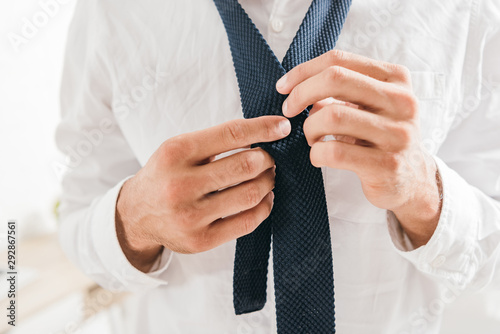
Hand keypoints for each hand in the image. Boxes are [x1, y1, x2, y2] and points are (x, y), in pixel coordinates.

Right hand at [116, 116, 290, 271]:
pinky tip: (264, 198)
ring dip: (268, 182)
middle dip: (268, 159)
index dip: (263, 128)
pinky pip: (247, 222)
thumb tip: (266, 133)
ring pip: (251, 194)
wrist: (136, 214)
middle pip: (246, 165)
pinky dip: (264, 207)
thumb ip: (216, 140)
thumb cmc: (165, 174)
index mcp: (175, 152)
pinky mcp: (199, 240)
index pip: (231, 133)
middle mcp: (180, 184)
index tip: (283, 127)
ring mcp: (189, 215)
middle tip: (271, 158)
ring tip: (267, 176)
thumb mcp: (179, 148)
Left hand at [276, 50, 440, 246]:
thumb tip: (293, 85)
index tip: (283, 87)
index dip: (303, 71)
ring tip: (311, 138)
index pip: (339, 60)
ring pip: (332, 116)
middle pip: (335, 79)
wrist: (412, 180)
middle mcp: (402, 101)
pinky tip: (318, 157)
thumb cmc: (380, 137)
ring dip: (309, 128)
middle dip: (301, 94)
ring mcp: (397, 133)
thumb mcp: (369, 106)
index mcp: (396, 79)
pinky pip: (335, 152)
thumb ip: (340, 90)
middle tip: (288, 111)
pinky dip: (316, 154)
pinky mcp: (387, 165)